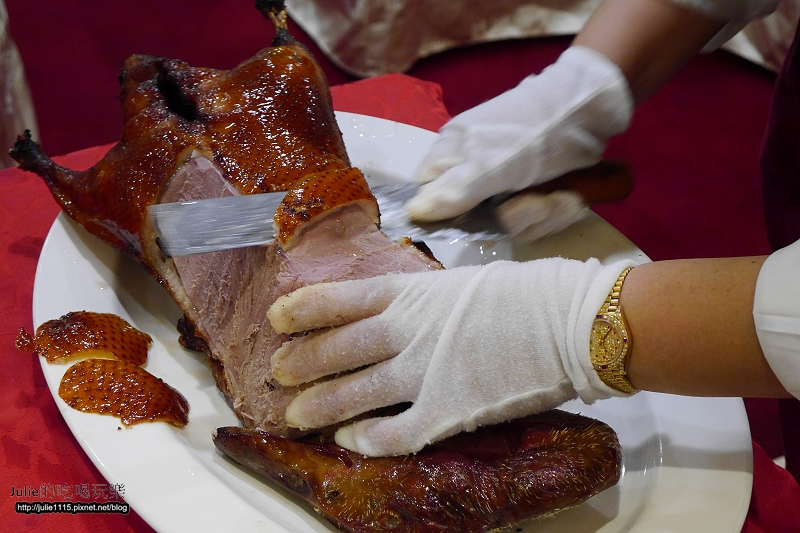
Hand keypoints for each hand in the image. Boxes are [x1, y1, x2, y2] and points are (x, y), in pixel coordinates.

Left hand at [267, 258, 635, 455]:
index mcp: (411, 293)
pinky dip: (368, 439)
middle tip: (278, 372)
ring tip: (295, 414)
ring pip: (355, 392)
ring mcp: (423, 372)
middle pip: (338, 348)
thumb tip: (402, 314)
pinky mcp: (446, 410)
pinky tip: (351, 441)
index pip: (340, 299)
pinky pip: (395, 432)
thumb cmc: (526, 295)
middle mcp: (406, 330)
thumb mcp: (463, 285)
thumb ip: (425, 302)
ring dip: (321, 405)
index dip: (303, 309)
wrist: (569, 323)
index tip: (278, 318)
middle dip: (302, 362)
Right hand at [405, 46, 631, 237]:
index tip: (482, 218)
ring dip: (543, 215)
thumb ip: (452, 193)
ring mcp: (504, 177)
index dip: (455, 217)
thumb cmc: (534, 132)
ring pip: (512, 221)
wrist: (591, 106)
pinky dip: (556, 208)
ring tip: (562, 195)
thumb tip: (411, 214)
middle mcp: (473, 168)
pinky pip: (536, 214)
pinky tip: (570, 194)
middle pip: (478, 219)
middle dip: (515, 218)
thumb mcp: (490, 166)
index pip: (431, 200)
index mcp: (450, 156)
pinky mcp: (533, 183)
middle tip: (537, 202)